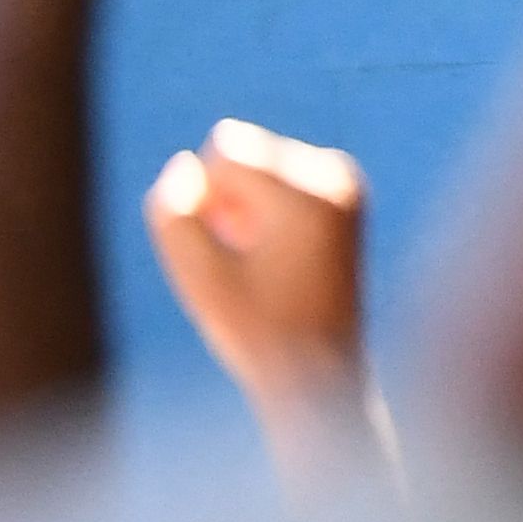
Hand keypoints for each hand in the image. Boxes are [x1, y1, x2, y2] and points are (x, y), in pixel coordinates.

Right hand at [141, 118, 370, 416]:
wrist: (320, 372)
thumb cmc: (259, 331)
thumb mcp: (198, 279)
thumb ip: (175, 217)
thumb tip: (184, 165)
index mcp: (309, 190)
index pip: (224, 149)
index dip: (204, 198)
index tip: (222, 245)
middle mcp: (337, 174)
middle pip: (243, 152)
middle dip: (225, 198)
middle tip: (244, 258)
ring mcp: (347, 184)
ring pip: (258, 168)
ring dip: (242, 207)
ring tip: (259, 262)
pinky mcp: (346, 198)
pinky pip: (279, 183)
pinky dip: (264, 213)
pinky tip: (271, 258)